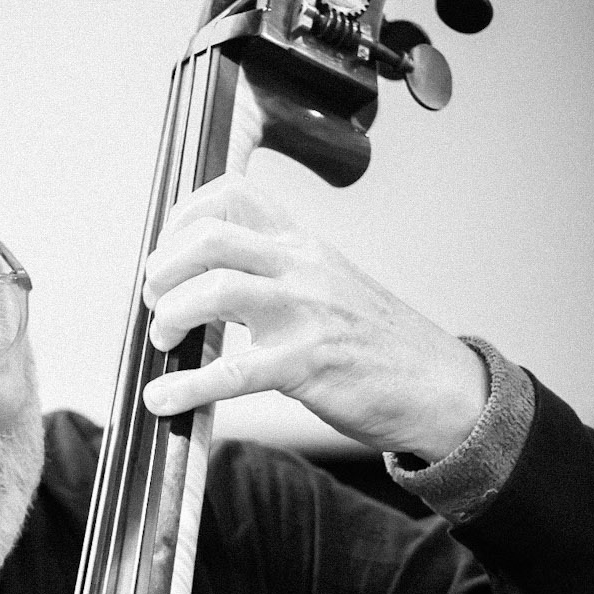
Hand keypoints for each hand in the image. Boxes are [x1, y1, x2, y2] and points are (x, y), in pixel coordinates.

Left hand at [141, 174, 488, 461]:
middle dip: (163, 269)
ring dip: (170, 317)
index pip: (231, 193)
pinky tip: (163, 400)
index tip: (165, 252)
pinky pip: (231, 372)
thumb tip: (200, 283)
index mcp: (302, 242)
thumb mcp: (325, 284)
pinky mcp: (306, 365)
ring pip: (214, 291)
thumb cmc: (374, 341)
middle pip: (209, 238)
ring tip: (164, 341)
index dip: (181, 218)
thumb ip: (271, 273)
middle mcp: (301, 266)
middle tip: (156, 301)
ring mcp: (305, 313)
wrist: (437, 383)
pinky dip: (186, 387)